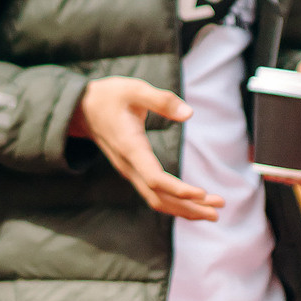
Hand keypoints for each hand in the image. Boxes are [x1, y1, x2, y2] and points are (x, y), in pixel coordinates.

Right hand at [68, 76, 223, 221]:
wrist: (82, 109)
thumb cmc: (110, 96)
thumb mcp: (134, 89)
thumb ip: (161, 100)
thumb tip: (188, 114)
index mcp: (130, 147)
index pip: (154, 178)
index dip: (178, 189)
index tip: (202, 194)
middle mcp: (129, 165)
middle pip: (159, 197)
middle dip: (189, 207)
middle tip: (218, 210)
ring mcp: (130, 171)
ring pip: (156, 200)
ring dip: (184, 209)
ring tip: (213, 211)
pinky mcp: (133, 171)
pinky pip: (154, 194)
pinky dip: (174, 202)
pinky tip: (194, 202)